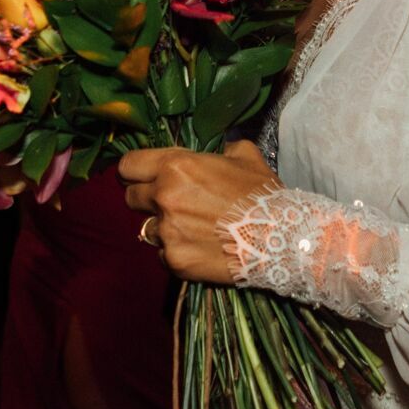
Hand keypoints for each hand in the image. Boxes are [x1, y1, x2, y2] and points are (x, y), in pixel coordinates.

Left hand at [119, 141, 280, 283]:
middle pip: (130, 198)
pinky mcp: (175, 260)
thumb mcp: (245, 155)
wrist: (280, 237)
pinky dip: (176, 251)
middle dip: (146, 199)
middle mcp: (164, 196)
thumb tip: (218, 150)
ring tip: (190, 229)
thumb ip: (222, 148)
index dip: (134, 171)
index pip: (128, 165)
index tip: (141, 176)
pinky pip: (163, 254)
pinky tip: (199, 248)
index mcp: (175, 166)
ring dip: (163, 227)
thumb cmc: (262, 193)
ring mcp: (167, 231)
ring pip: (146, 228)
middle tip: (169, 203)